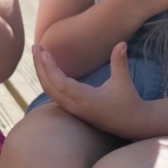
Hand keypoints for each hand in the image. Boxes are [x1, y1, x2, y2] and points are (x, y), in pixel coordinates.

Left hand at [33, 42, 152, 139]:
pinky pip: (54, 94)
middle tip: (36, 47)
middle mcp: (75, 106)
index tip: (44, 52)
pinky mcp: (73, 109)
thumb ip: (120, 62)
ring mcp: (72, 109)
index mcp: (86, 100)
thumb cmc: (128, 102)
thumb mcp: (124, 82)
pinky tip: (46, 67)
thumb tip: (121, 43)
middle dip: (40, 66)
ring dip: (42, 72)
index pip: (61, 84)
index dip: (50, 68)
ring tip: (39, 53)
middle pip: (50, 87)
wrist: (131, 124)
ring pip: (50, 91)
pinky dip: (47, 79)